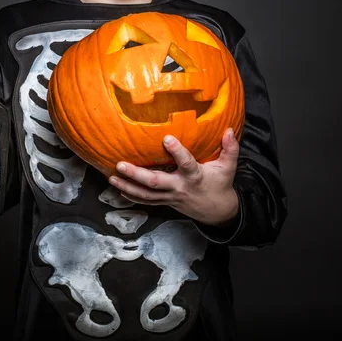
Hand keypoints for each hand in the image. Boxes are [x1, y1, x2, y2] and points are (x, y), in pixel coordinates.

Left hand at [108, 128, 239, 226]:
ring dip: (127, 186)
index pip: (186, 164)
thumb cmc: (220, 184)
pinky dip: (132, 195)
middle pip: (156, 182)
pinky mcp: (165, 202)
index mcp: (195, 176)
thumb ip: (230, 148)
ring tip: (112, 177)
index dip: (177, 152)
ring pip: (146, 194)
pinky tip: (118, 188)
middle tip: (120, 165)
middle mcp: (179, 187)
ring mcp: (170, 197)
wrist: (217, 211)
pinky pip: (146, 201)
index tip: (166, 138)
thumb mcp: (228, 167)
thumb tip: (229, 129)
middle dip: (137, 175)